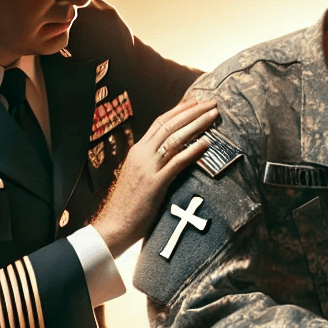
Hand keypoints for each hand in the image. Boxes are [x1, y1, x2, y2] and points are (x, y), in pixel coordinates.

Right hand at [91, 97, 217, 256]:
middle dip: (192, 111)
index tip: (195, 102)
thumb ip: (151, 165)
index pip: (160, 123)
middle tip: (211, 102)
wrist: (114, 226)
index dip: (179, 110)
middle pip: (169, 125)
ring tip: (213, 115)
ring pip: (174, 138)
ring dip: (197, 124)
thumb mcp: (139, 178)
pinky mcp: (155, 183)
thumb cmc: (129, 206)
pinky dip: (192, 150)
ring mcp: (147, 168)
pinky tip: (207, 143)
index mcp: (137, 152)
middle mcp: (141, 154)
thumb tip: (169, 156)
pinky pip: (177, 162)